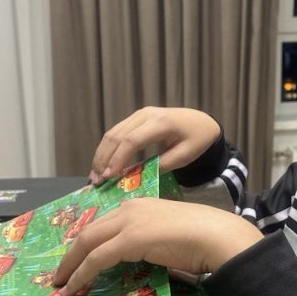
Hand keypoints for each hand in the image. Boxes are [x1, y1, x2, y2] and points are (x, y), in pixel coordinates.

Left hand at [53, 198, 262, 294]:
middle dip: (71, 254)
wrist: (217, 237)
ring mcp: (128, 222)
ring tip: (61, 284)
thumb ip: (151, 242)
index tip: (76, 260)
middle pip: (89, 231)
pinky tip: (73, 289)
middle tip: (60, 274)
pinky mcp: (130, 239)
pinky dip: (81, 274)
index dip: (87, 244)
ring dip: (70, 265)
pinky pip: (96, 258)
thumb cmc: (203, 241)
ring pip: (87, 242)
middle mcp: (130, 209)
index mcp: (140, 206)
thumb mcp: (170, 237)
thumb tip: (142, 259)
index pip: (104, 224)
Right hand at [90, 107, 219, 183]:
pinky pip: (116, 132)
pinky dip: (107, 149)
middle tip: (96, 181)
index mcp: (161, 123)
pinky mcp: (135, 118)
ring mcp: (139, 114)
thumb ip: (161, 165)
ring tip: (94, 176)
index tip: (109, 177)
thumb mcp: (184, 156)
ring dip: (101, 155)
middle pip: (117, 135)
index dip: (118, 158)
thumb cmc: (196, 140)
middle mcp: (146, 114)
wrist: (201, 122)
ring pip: (112, 133)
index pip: (132, 140)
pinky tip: (102, 165)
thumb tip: (135, 177)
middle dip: (104, 159)